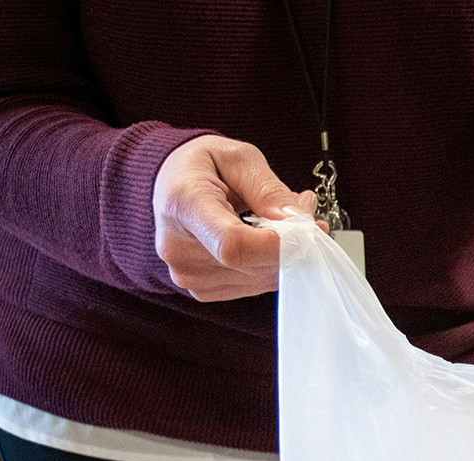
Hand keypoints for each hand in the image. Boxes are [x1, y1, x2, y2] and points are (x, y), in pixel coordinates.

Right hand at [153, 135, 316, 301]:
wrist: (169, 185)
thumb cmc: (201, 166)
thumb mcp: (238, 158)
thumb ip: (269, 190)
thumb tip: (298, 224)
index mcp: (183, 204)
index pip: (233, 245)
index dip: (277, 245)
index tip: (304, 229)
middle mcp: (178, 247)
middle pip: (252, 265)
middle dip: (291, 243)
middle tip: (304, 213)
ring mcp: (188, 274)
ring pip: (260, 279)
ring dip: (284, 254)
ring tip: (280, 221)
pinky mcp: (201, 289)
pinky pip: (253, 286)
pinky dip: (270, 265)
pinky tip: (264, 241)